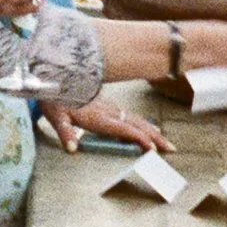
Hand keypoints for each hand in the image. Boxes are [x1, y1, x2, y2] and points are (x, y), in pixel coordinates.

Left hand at [42, 95, 170, 155]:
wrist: (57, 78)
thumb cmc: (56, 99)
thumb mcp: (56, 117)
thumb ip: (65, 132)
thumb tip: (71, 148)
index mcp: (98, 117)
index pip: (123, 129)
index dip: (138, 139)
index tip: (152, 149)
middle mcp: (108, 112)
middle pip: (137, 125)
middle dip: (155, 137)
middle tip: (170, 148)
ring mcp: (110, 108)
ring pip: (136, 120)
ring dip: (152, 131)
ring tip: (166, 141)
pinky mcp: (108, 106)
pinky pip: (130, 117)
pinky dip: (143, 124)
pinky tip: (149, 128)